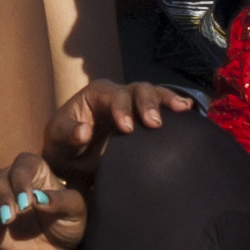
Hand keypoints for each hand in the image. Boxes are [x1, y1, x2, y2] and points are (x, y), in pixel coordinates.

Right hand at [0, 152, 82, 249]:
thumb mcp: (75, 212)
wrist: (59, 248)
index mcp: (35, 172)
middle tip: (10, 217)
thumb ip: (62, 202)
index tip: (27, 202)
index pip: (23, 166)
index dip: (22, 180)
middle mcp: (12, 182)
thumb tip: (39, 198)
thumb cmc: (70, 222)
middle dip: (2, 197)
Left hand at [43, 79, 200, 181]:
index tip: (127, 129)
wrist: (73, 159)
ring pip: (154, 94)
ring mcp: (133, 104)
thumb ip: (68, 133)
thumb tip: (84, 131)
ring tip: (183, 110)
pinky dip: (176, 108)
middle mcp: (118, 94)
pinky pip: (163, 107)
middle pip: (138, 90)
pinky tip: (191, 112)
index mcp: (96, 94)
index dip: (121, 109)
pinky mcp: (144, 118)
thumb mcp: (57, 140)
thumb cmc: (63, 145)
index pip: (113, 95)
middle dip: (148, 103)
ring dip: (168, 101)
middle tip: (155, 124)